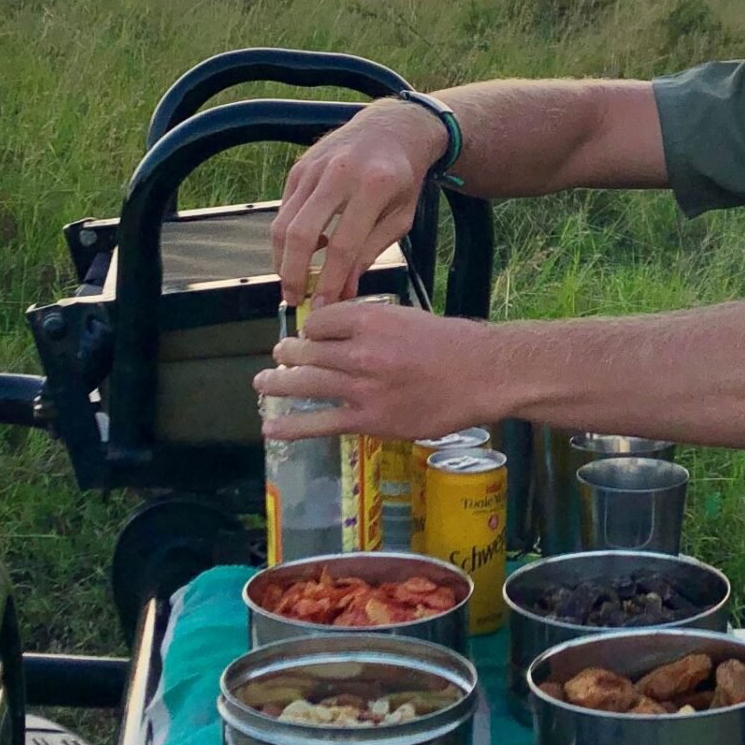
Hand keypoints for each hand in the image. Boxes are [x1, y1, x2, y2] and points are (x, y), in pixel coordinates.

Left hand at [255, 300, 498, 439]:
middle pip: (306, 351)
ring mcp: (362, 388)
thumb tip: (341, 333)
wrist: (482, 375)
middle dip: (287, 354)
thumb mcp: (407, 318)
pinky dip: (292, 425)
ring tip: (262, 384)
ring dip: (277, 384)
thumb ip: (372, 324)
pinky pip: (321, 423)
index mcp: (370, 319)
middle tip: (278, 356)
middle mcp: (360, 351)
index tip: (310, 336)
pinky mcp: (369, 419)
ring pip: (305, 384)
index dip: (311, 329)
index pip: (319, 322)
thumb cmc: (452, 344)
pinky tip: (271, 427)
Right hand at [272, 99, 449, 302]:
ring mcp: (314, 168)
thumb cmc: (402, 178)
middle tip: (295, 299)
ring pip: (284, 223)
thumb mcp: (401, 218)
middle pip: (302, 234)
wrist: (392, 129)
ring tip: (293, 282)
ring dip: (283, 259)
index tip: (323, 306)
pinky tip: (301, 252)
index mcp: (373, 186)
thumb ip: (371, 252)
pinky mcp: (298, 168)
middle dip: (294, 274)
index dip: (330, 282)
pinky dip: (286, 238)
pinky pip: (283, 210)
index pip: (343, 246)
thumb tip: (343, 291)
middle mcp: (339, 173)